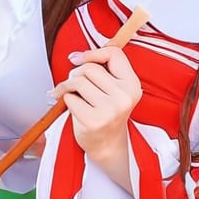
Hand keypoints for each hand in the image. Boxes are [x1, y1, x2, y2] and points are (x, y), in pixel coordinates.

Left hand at [51, 47, 142, 190]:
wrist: (108, 144)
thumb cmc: (107, 111)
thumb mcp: (115, 87)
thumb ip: (103, 67)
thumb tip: (75, 56)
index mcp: (132, 84)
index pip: (113, 54)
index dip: (93, 53)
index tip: (79, 59)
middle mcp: (124, 96)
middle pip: (90, 68)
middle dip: (77, 73)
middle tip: (76, 84)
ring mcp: (109, 110)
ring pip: (78, 81)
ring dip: (68, 86)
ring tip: (73, 94)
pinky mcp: (93, 121)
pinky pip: (70, 98)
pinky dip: (67, 100)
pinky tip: (74, 107)